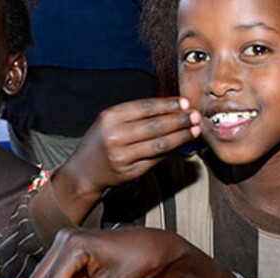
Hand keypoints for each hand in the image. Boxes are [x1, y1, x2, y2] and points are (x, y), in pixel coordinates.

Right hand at [54, 97, 200, 200]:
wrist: (85, 170)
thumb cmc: (101, 140)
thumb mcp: (111, 120)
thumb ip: (136, 114)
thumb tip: (171, 108)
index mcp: (110, 118)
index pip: (145, 108)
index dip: (168, 105)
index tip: (184, 102)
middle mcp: (115, 137)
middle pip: (155, 126)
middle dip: (179, 120)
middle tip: (195, 116)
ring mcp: (122, 157)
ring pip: (160, 144)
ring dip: (181, 136)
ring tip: (194, 130)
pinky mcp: (130, 173)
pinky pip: (156, 160)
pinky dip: (171, 151)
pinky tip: (181, 145)